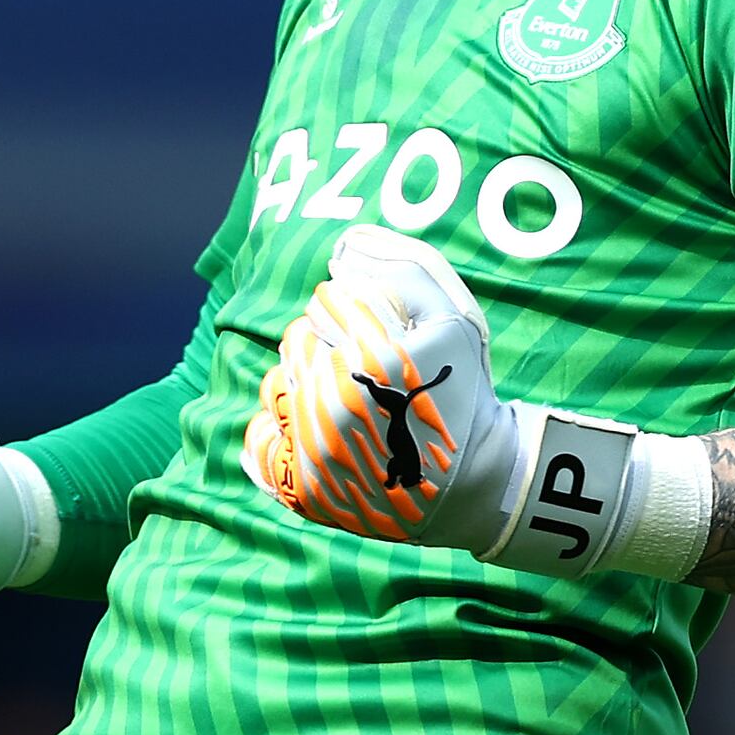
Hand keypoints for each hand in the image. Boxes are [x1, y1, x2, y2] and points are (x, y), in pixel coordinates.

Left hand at [243, 227, 521, 551]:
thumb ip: (405, 269)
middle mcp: (339, 400)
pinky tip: (309, 431)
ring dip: (304, 384)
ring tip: (345, 402)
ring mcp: (317, 448)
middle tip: (365, 371)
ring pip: (276, 383)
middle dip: (328, 346)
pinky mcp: (304, 487)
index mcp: (375, 355)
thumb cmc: (464, 392)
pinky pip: (261, 439)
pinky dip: (278, 430)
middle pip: (298, 338)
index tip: (379, 336)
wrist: (473, 481)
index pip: (327, 299)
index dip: (353, 312)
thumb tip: (345, 248)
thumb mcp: (453, 318)